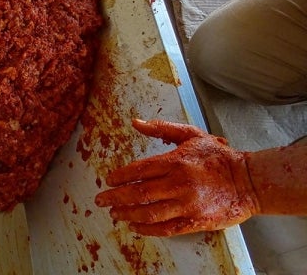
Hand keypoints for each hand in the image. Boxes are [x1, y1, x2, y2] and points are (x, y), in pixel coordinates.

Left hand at [94, 119, 259, 235]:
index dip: (119, 177)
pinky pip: (166, 229)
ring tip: (115, 214)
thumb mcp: (190, 135)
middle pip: (138, 193)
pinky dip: (147, 229)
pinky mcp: (195, 221)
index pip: (138, 171)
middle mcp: (179, 184)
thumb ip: (161, 129)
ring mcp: (187, 205)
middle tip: (101, 200)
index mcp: (175, 162)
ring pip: (149, 213)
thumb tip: (135, 122)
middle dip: (115, 198)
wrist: (250, 181)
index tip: (108, 181)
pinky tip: (135, 226)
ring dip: (127, 214)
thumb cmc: (218, 157)